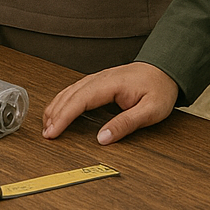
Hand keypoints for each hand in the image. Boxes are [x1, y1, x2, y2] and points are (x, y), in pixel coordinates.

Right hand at [42, 63, 179, 143]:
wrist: (163, 71)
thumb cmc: (158, 89)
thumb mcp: (150, 111)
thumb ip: (125, 124)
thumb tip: (103, 138)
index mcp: (108, 85)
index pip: (79, 101)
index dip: (63, 117)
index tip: (53, 131)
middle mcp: (97, 79)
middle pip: (69, 96)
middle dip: (54, 114)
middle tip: (46, 133)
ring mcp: (95, 78)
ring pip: (68, 91)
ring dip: (55, 107)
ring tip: (48, 124)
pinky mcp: (96, 81)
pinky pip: (74, 90)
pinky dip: (62, 101)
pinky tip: (59, 109)